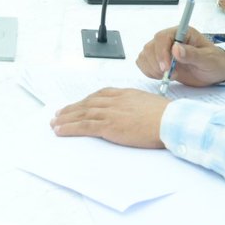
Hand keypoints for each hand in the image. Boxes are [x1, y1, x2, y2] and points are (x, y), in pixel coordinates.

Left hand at [51, 89, 170, 148]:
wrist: (170, 121)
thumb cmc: (166, 115)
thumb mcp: (148, 104)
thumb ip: (136, 105)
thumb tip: (134, 112)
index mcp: (124, 93)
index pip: (99, 95)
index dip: (85, 100)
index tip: (77, 104)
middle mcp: (113, 100)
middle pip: (86, 103)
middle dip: (71, 109)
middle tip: (59, 114)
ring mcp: (109, 112)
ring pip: (81, 114)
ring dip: (65, 118)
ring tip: (54, 123)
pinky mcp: (108, 125)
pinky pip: (83, 126)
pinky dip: (69, 128)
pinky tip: (60, 131)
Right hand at [135, 25, 224, 87]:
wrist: (213, 72)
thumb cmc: (214, 63)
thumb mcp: (208, 59)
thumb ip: (192, 54)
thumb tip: (176, 49)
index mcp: (181, 33)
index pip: (162, 37)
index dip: (161, 52)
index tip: (166, 68)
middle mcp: (169, 39)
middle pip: (150, 47)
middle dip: (158, 64)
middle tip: (171, 75)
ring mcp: (162, 49)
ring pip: (145, 55)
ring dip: (154, 69)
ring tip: (170, 76)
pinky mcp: (157, 59)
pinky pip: (143, 63)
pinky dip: (149, 72)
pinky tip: (163, 76)